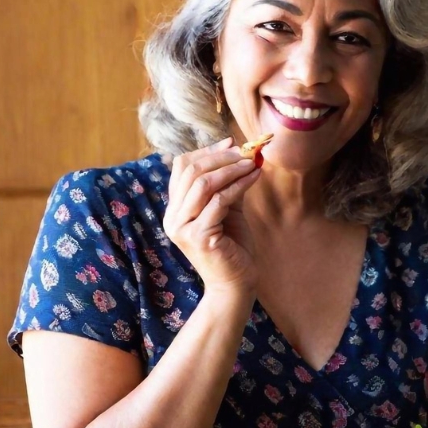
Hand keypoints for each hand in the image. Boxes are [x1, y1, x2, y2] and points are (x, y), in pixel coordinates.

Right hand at [163, 138, 260, 295]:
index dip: (207, 151)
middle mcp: (173, 218)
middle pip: (191, 171)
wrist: (236, 284)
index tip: (232, 143)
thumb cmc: (233, 247)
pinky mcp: (199, 237)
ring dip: (231, 168)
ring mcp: (183, 228)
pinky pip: (220, 201)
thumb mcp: (227, 209)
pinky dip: (239, 185)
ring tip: (252, 162)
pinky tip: (254, 177)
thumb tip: (238, 150)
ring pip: (204, 183)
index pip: (181, 167)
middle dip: (221, 157)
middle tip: (246, 151)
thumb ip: (227, 184)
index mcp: (175, 209)